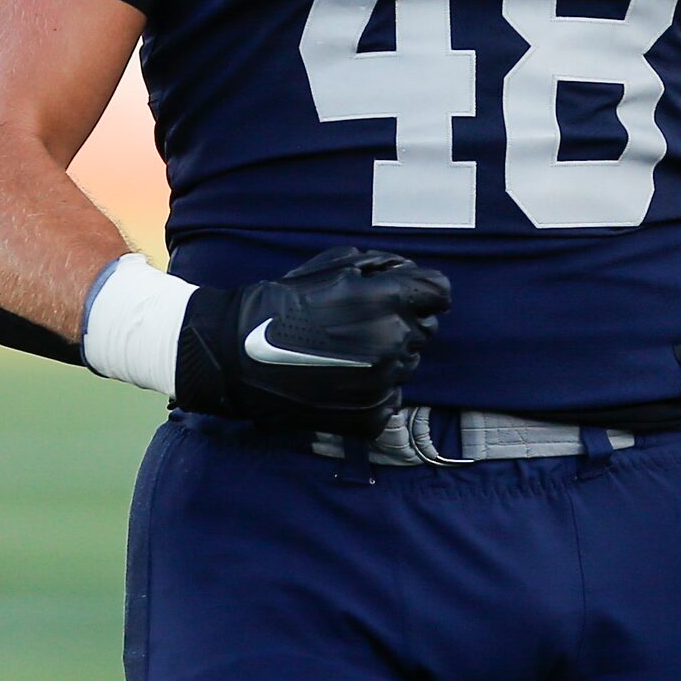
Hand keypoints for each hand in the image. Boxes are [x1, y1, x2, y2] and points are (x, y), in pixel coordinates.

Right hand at [173, 245, 450, 436]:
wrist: (240, 355)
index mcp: (388, 301)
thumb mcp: (333, 265)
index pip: (441, 292)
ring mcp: (384, 383)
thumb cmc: (285, 301)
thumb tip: (409, 275)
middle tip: (361, 324)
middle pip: (426, 328)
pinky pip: (392, 396)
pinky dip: (375, 389)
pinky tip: (343, 380)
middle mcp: (394, 342)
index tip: (405, 294)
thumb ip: (382, 267)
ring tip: (346, 353)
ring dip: (388, 355)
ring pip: (408, 362)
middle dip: (402, 321)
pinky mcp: (372, 415)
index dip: (422, 290)